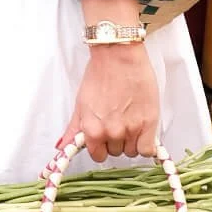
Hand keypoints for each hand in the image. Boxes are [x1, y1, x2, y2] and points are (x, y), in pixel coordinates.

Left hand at [62, 43, 159, 162]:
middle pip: (116, 153)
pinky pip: (147, 150)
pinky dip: (146, 143)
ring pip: (132, 151)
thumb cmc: (100, 74)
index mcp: (92, 130)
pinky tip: (143, 130)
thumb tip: (62, 147)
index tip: (106, 137)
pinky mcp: (149, 123)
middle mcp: (111, 133)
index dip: (102, 146)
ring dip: (132, 140)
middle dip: (117, 141)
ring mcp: (130, 129)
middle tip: (119, 121)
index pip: (98, 156)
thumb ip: (73, 129)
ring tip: (131, 120)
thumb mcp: (81, 103)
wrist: (119, 56)